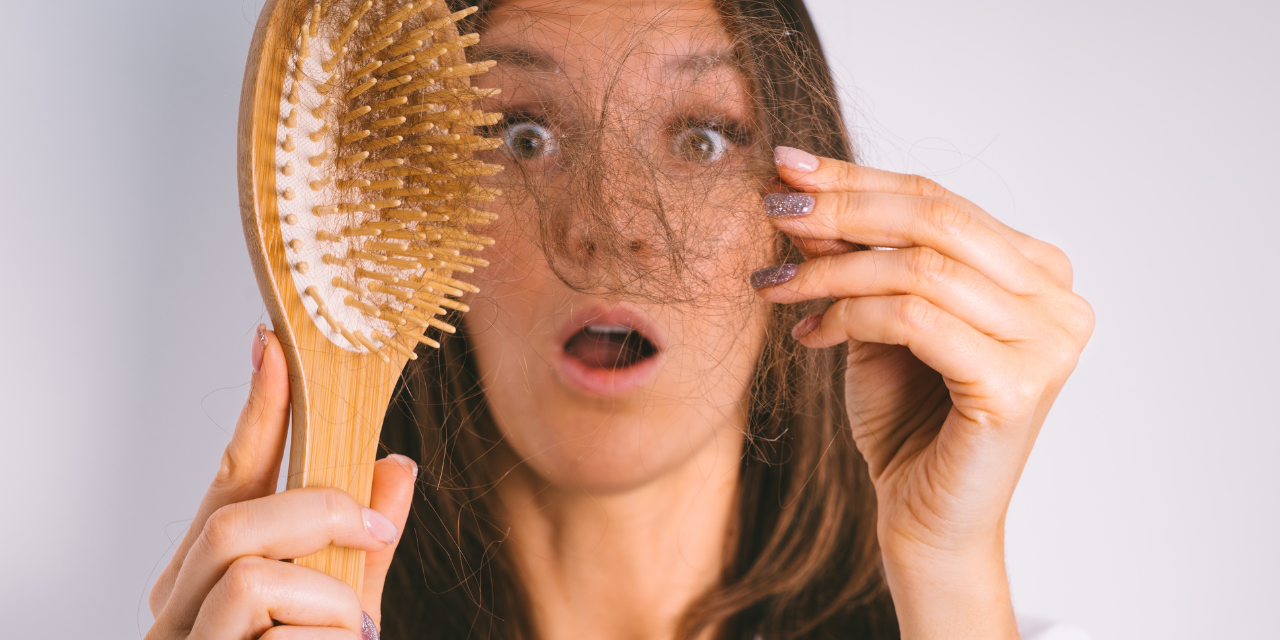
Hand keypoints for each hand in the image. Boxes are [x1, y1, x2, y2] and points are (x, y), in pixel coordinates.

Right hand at [146, 326, 416, 639]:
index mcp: (206, 585)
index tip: (276, 347)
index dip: (257, 412)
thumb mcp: (347, 614)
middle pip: (231, 517)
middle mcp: (176, 614)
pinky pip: (270, 628)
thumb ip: (365, 551)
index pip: (229, 482)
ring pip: (246, 569)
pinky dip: (323, 636)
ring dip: (324, 590)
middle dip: (316, 509)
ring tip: (353, 629)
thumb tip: (397, 466)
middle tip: (374, 532)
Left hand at [754, 148, 1093, 638]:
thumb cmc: (907, 421)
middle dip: (842, 208)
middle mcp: (1058, 300)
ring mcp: (1048, 343)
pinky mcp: (1018, 385)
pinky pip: (914, 320)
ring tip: (775, 286)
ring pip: (920, 269)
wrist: (924, 520)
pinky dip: (849, 317)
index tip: (788, 167)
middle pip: (936, 221)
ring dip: (831, 270)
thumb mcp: (875, 319)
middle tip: (775, 208)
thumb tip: (804, 190)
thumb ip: (857, 257)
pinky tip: (808, 334)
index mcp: (1038, 272)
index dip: (859, 179)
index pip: (941, 202)